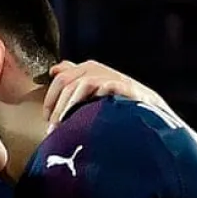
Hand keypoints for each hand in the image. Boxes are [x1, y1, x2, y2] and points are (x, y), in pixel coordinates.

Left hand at [43, 60, 172, 128]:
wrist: (149, 111)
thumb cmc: (117, 102)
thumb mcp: (93, 89)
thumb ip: (74, 77)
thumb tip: (54, 70)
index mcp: (87, 69)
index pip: (60, 77)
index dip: (50, 98)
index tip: (47, 118)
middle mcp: (96, 69)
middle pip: (65, 82)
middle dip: (55, 107)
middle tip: (52, 128)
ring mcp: (109, 75)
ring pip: (78, 86)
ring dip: (67, 109)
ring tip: (63, 127)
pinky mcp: (121, 85)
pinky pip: (98, 88)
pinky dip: (86, 103)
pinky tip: (82, 118)